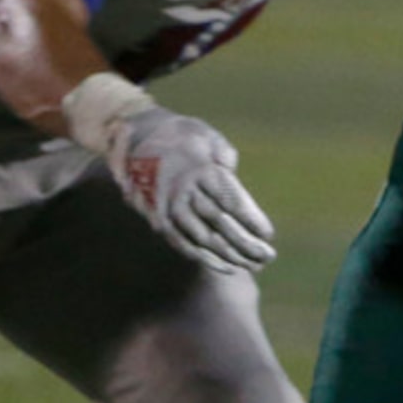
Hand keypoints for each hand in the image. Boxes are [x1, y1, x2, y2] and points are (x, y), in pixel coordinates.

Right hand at [103, 105, 275, 273]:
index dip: (251, 219)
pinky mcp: (159, 221)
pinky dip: (207, 259)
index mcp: (200, 169)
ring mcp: (169, 208)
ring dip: (231, 256)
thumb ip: (223, 153)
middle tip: (269, 256)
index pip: (230, 199)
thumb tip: (232, 171)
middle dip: (246, 243)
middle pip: (220, 223)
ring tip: (254, 266)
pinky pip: (184, 245)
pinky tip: (228, 267)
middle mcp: (184, 191)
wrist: (132, 140)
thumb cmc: (179, 136)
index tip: (269, 234)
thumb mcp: (204, 134)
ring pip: (204, 239)